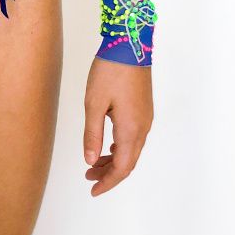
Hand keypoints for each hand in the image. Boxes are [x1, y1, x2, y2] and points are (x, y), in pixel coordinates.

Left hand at [82, 55, 153, 196]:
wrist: (130, 44)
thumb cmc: (110, 71)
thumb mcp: (94, 103)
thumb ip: (92, 135)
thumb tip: (90, 161)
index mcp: (131, 129)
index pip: (122, 167)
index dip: (108, 182)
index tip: (93, 190)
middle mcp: (143, 127)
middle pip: (128, 161)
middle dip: (109, 174)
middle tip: (88, 178)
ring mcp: (145, 118)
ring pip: (131, 149)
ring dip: (113, 160)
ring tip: (93, 164)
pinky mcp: (143, 109)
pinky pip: (133, 137)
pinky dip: (120, 147)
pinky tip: (107, 146)